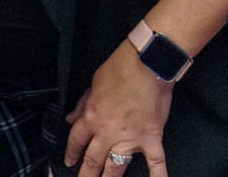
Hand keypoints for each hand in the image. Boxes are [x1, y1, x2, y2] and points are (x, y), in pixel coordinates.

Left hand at [65, 41, 171, 176]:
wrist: (149, 62)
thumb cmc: (122, 68)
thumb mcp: (94, 83)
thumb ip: (82, 104)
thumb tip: (71, 118)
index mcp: (92, 117)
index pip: (76, 141)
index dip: (71, 153)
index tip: (69, 161)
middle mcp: (108, 132)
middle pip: (93, 160)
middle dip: (86, 174)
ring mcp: (130, 138)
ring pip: (116, 167)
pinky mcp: (151, 137)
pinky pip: (155, 161)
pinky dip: (157, 175)